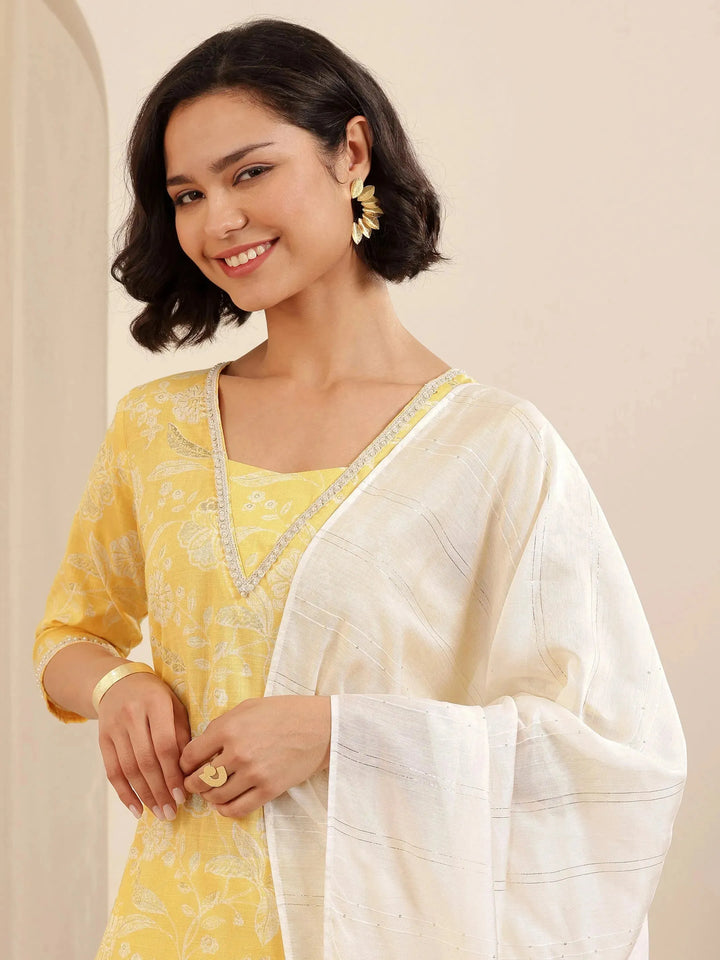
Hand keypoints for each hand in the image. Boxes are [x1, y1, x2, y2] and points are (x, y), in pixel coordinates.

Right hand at [97, 672, 190, 820]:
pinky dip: (124, 793)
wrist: (118, 683)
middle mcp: (132, 715)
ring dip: (145, 796)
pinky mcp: (102, 739)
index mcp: (156, 704)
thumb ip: (182, 734)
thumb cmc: (156, 697)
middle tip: (172, 812)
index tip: (183, 795)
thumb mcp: (175, 705)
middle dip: (160, 791)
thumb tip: (190, 770)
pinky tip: (136, 809)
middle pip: (146, 761)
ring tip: (159, 813)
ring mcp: (114, 728)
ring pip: (129, 769)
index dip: (173, 773)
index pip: (165, 745)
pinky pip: (112, 771)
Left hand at [180, 695, 330, 817]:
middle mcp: (237, 753)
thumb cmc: (283, 712)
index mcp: (228, 729)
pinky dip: (225, 810)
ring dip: (209, 797)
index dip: (184, 763)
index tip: (187, 766)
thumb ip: (222, 725)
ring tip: (212, 791)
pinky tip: (224, 804)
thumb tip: (202, 746)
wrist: (319, 727)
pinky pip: (238, 809)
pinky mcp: (269, 790)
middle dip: (192, 783)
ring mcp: (253, 774)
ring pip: (216, 797)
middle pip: (200, 780)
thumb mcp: (247, 707)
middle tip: (195, 782)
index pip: (190, 755)